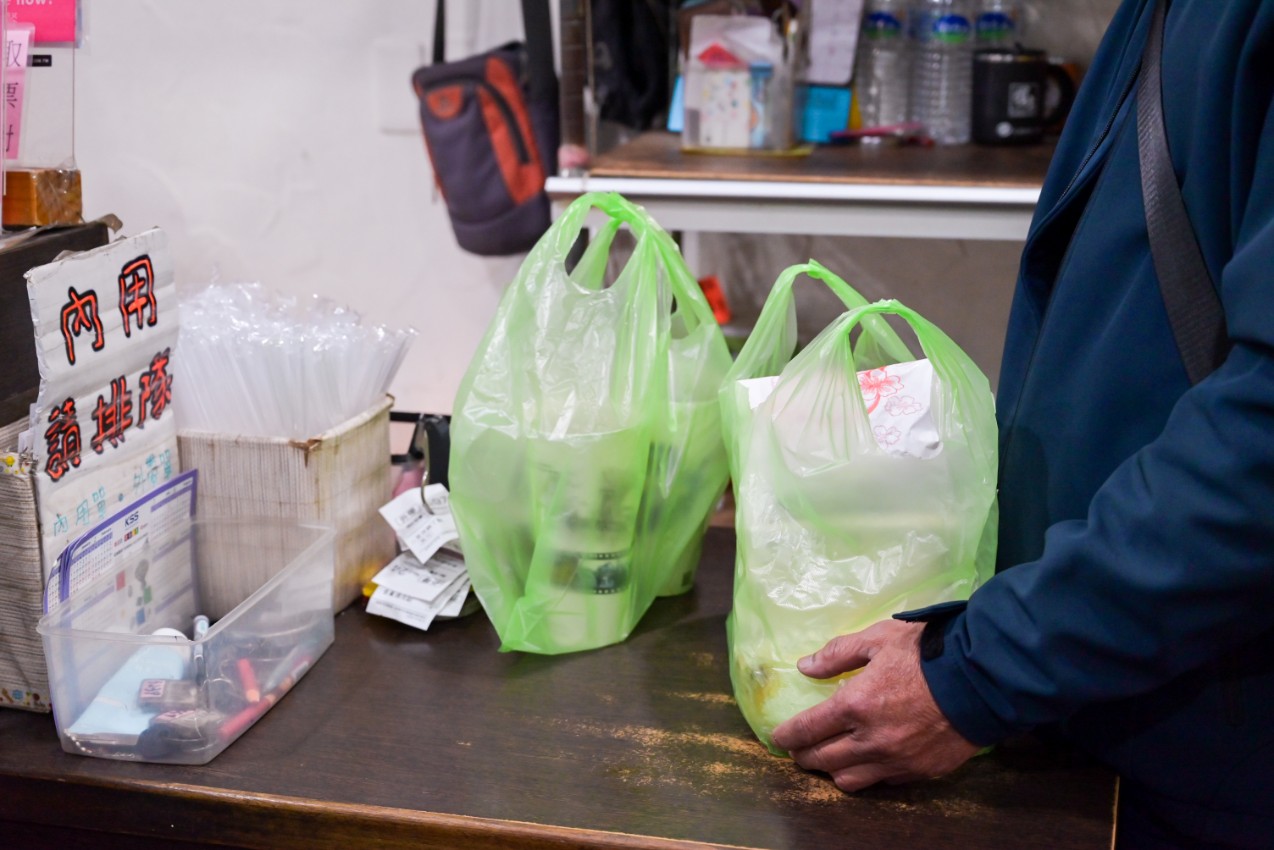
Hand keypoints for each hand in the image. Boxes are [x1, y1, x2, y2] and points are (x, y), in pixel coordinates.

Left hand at [770, 619, 979, 791]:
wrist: (982, 680)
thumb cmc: (928, 653)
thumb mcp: (878, 638)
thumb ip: (838, 654)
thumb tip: (805, 666)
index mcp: (855, 705)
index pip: (808, 730)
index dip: (787, 736)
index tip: (779, 738)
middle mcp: (870, 740)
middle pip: (823, 760)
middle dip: (805, 756)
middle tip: (799, 751)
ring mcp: (896, 760)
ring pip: (850, 780)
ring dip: (834, 771)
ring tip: (830, 760)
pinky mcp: (920, 772)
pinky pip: (883, 782)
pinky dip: (870, 774)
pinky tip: (869, 761)